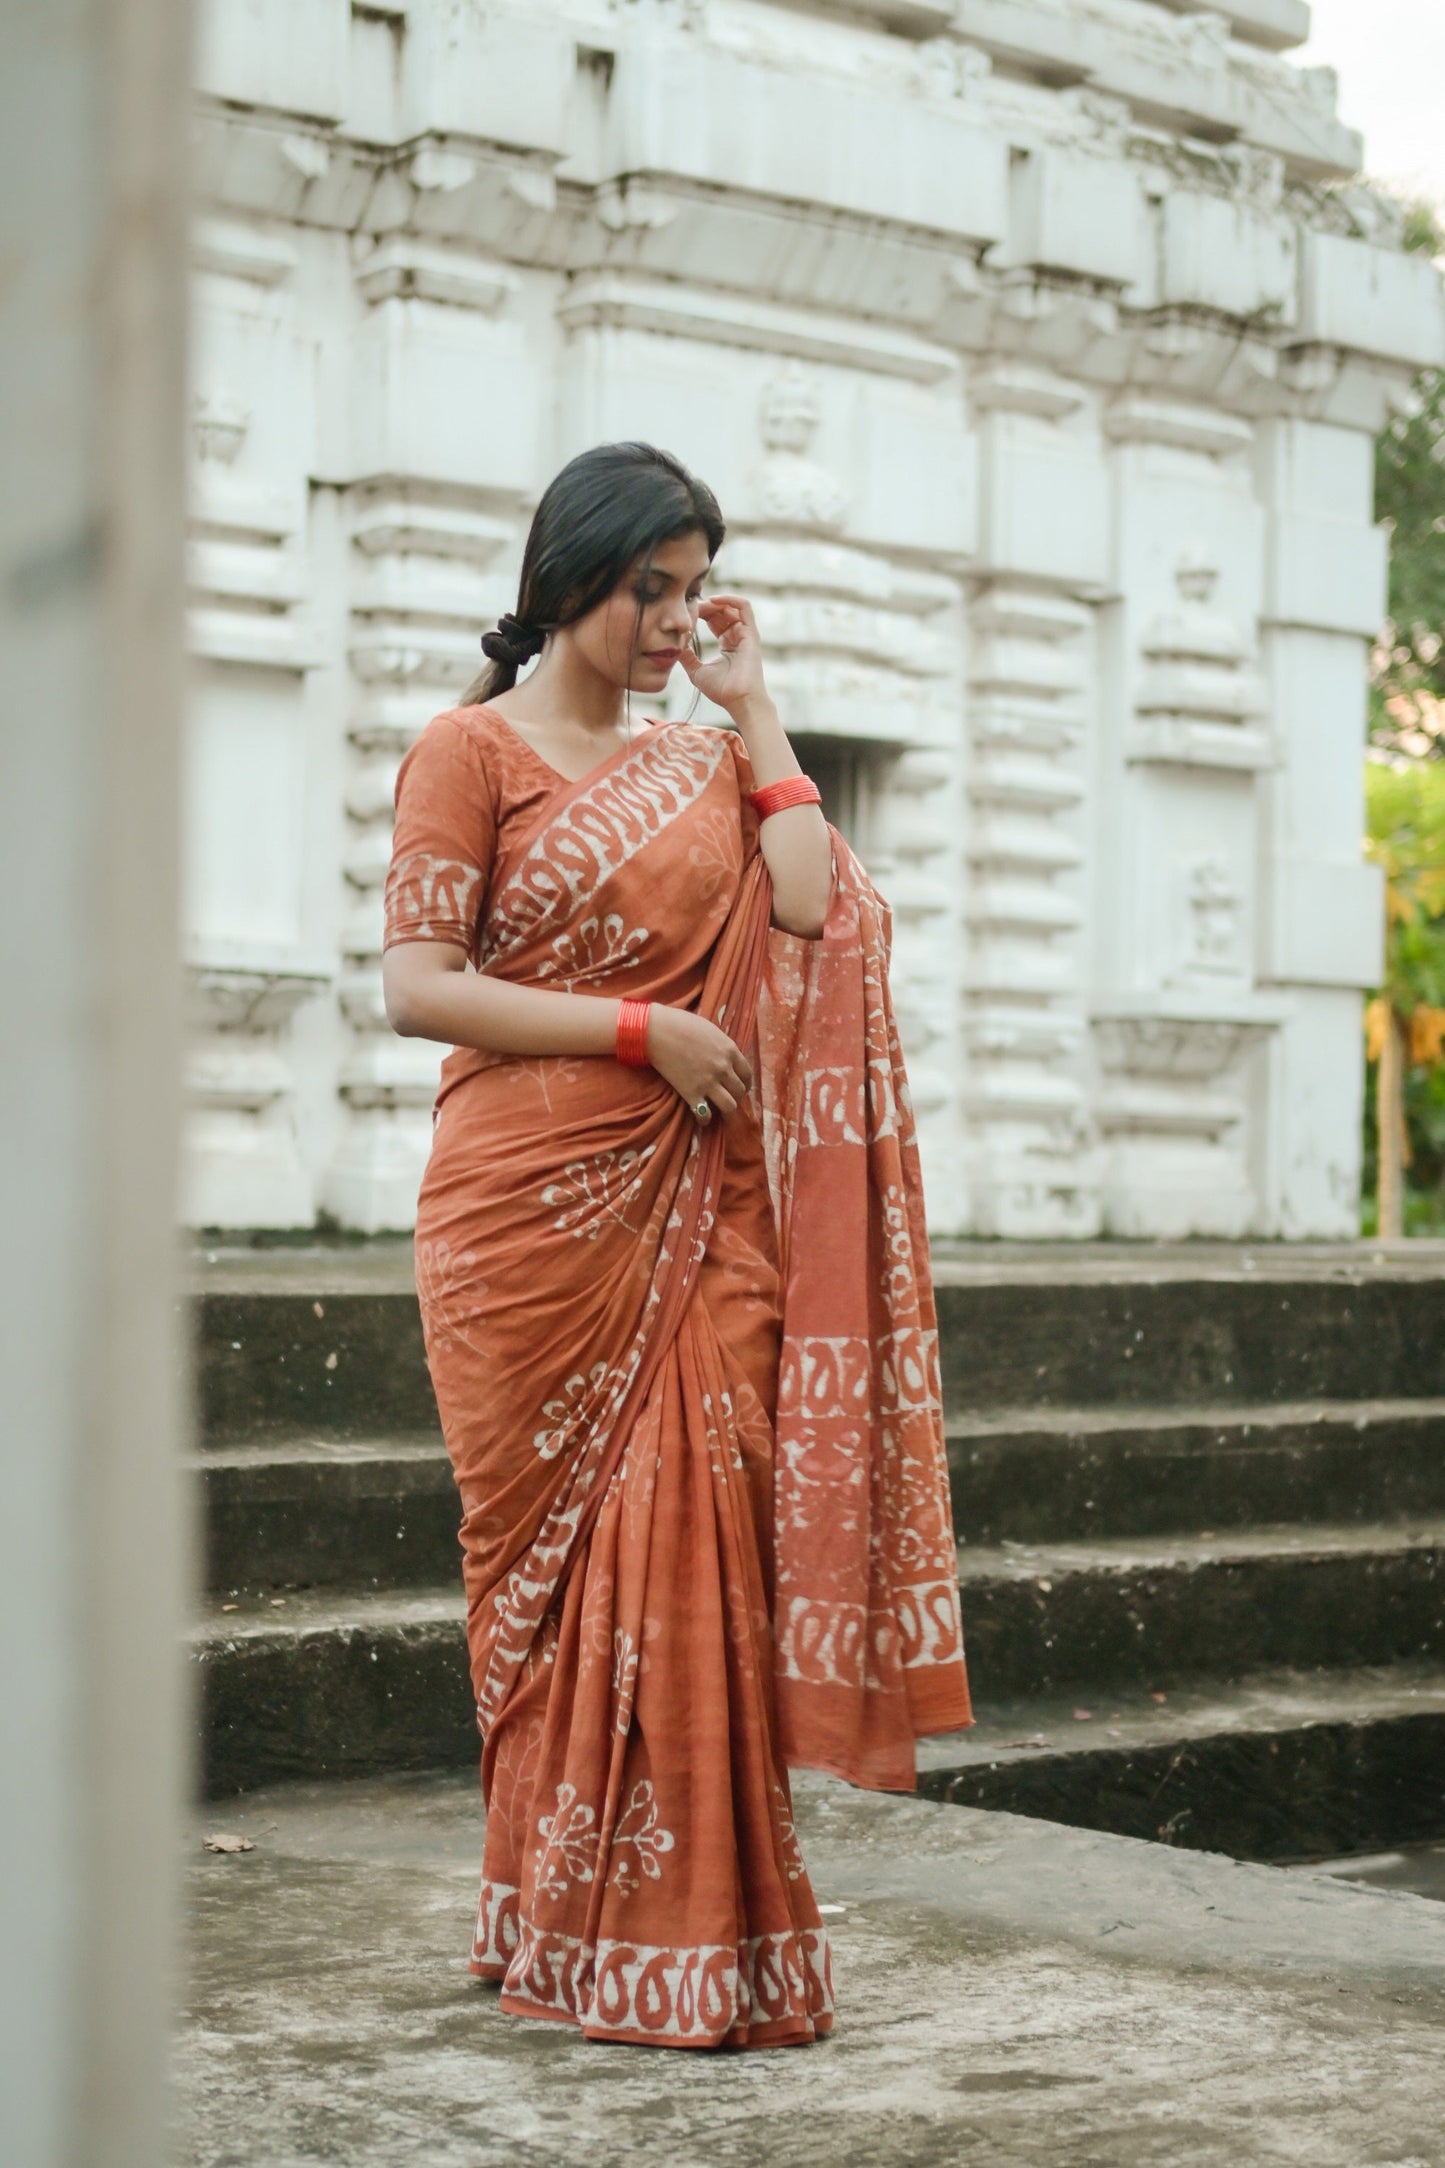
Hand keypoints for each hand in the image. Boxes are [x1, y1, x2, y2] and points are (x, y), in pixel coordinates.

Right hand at [646, 1005, 752, 1119]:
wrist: (657, 1031)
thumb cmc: (681, 1024)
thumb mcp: (710, 1029)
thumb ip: (721, 1044)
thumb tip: (725, 1054)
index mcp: (730, 1050)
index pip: (747, 1073)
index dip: (746, 1083)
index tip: (741, 1087)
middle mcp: (723, 1068)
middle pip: (740, 1091)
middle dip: (736, 1097)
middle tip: (729, 1098)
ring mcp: (708, 1082)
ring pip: (729, 1106)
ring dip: (726, 1110)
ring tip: (720, 1111)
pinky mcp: (691, 1093)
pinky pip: (705, 1115)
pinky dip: (705, 1120)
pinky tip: (702, 1119)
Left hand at [675, 593, 765, 714]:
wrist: (739, 700)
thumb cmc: (722, 690)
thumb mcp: (697, 671)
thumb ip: (687, 657)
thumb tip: (674, 646)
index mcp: (727, 643)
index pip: (713, 620)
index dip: (699, 613)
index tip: (684, 613)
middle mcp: (738, 636)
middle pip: (721, 611)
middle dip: (705, 605)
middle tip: (689, 605)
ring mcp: (746, 634)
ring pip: (731, 606)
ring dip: (715, 601)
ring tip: (700, 603)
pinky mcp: (751, 633)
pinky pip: (744, 607)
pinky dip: (730, 599)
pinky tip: (713, 600)